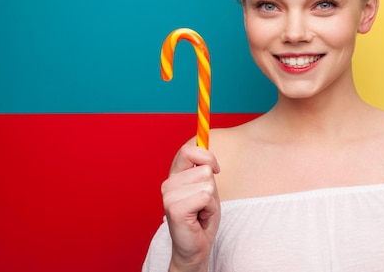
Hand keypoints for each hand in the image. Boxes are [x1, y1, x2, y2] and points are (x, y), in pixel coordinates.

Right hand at [162, 142, 220, 271]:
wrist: (195, 246)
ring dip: (211, 200)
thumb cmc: (202, 216)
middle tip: (203, 204)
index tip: (215, 170)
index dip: (207, 156)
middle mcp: (168, 183)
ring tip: (201, 211)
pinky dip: (210, 209)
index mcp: (174, 175)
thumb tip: (204, 138)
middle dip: (212, 187)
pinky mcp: (175, 209)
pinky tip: (200, 218)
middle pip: (204, 169)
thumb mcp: (206, 187)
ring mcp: (169, 196)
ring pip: (207, 184)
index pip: (188, 150)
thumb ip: (204, 167)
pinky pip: (206, 197)